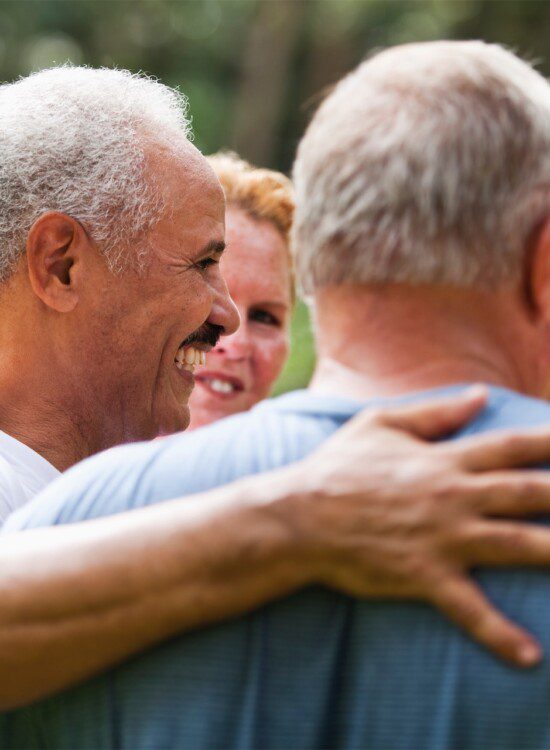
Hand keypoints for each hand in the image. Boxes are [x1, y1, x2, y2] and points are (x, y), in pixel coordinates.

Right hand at [296, 386, 549, 667]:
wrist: (301, 516)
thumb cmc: (338, 466)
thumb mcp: (379, 423)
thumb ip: (433, 412)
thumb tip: (479, 396)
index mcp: (445, 460)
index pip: (515, 446)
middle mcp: (455, 497)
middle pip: (532, 493)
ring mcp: (444, 539)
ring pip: (519, 545)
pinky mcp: (426, 576)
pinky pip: (470, 609)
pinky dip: (500, 635)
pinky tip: (530, 657)